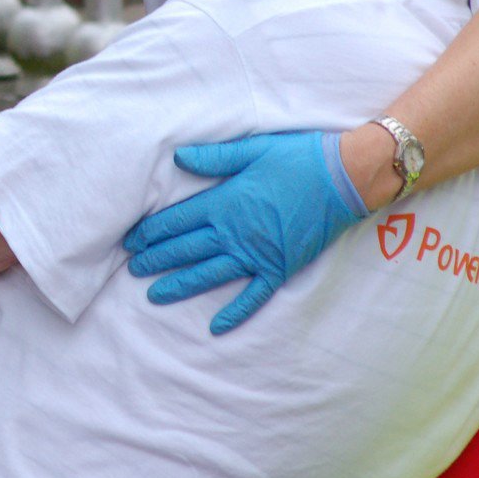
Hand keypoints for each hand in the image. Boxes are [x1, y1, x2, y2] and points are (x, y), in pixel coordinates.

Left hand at [122, 132, 364, 333]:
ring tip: (154, 296)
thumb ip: (215, 157)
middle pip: (187, 250)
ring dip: (180, 285)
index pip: (177, 221)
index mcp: (225, 203)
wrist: (346, 178)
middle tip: (132, 270)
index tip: (131, 242)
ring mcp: (258, 254)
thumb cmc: (299, 157)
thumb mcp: (253, 149)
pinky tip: (216, 328)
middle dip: (156, 260)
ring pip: (210, 275)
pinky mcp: (280, 268)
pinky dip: (235, 313)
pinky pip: (253, 296)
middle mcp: (235, 233)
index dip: (152, 233)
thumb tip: (177, 158)